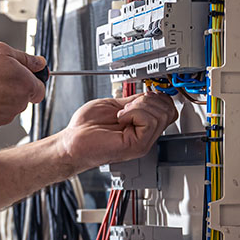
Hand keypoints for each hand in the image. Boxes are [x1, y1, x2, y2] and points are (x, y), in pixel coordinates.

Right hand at [0, 42, 45, 130]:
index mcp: (26, 85)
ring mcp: (5, 117)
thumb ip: (25, 58)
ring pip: (9, 106)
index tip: (21, 74)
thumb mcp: (1, 51)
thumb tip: (40, 63)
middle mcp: (19, 104)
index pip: (40, 88)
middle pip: (24, 96)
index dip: (32, 79)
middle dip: (14, 86)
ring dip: (1, 96)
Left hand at [58, 91, 178, 171]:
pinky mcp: (137, 146)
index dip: (157, 96)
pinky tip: (120, 118)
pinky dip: (134, 113)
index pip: (167, 109)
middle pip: (168, 110)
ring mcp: (142, 142)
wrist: (72, 142)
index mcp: (141, 126)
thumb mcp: (114, 106)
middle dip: (148, 99)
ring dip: (139, 106)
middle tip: (127, 106)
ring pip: (160, 114)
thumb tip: (148, 93)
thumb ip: (134, 102)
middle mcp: (144, 135)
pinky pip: (149, 122)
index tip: (140, 96)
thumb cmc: (85, 128)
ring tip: (121, 114)